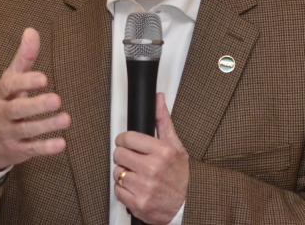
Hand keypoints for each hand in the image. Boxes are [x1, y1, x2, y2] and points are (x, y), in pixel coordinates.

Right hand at [0, 28, 70, 171]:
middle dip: (36, 105)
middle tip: (56, 99)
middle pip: (17, 109)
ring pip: (26, 130)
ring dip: (46, 125)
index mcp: (0, 93)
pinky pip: (32, 149)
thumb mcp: (10, 78)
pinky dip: (46, 148)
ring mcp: (9, 133)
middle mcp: (2, 113)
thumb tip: (32, 31)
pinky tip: (61, 144)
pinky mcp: (18, 150)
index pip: (9, 86)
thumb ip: (23, 57)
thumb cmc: (4, 102)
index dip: (25, 82)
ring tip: (65, 119)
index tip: (43, 78)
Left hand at [113, 93, 188, 224]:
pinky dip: (124, 190)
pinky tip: (136, 188)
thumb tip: (158, 99)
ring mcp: (145, 187)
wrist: (186, 206)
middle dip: (124, 156)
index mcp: (162, 152)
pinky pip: (117, 190)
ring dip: (124, 174)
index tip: (128, 143)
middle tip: (134, 160)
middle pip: (119, 154)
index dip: (125, 140)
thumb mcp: (176, 146)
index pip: (128, 138)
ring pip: (117, 172)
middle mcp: (152, 169)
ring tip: (137, 175)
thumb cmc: (181, 176)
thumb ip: (163, 121)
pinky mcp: (138, 203)